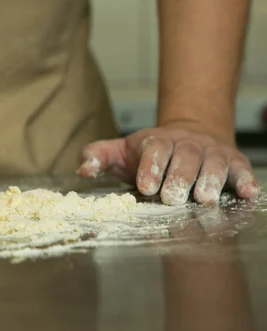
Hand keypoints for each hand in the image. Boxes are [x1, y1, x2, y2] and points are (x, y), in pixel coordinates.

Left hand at [77, 122, 259, 204]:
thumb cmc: (149, 150)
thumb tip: (82, 171)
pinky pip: (241, 169)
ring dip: (211, 179)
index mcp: (157, 142)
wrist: (189, 132)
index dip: (150, 167)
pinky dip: (246, 180)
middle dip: (179, 178)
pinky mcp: (234, 161)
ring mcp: (211, 152)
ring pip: (214, 163)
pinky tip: (248, 193)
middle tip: (172, 197)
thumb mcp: (119, 150)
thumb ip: (97, 156)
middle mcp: (186, 145)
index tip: (145, 187)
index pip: (154, 151)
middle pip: (185, 158)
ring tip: (205, 198)